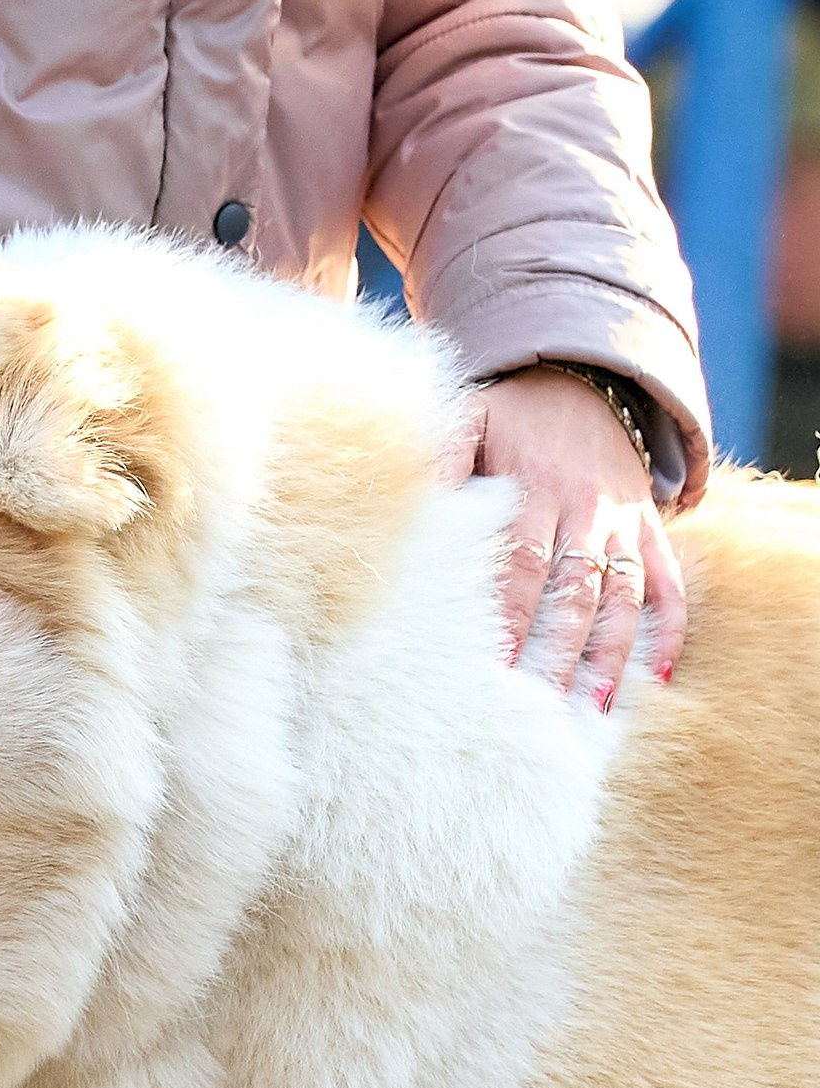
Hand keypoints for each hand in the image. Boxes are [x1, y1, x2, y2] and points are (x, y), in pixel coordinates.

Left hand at [470, 365, 684, 708]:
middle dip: (558, 651)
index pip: (524, 565)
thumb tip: (417, 506)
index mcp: (537, 488)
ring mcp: (624, 523)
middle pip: (575, 592)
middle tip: (538, 707)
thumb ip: (444, 459)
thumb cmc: (512, 415)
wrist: (586, 380)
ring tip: (597, 707)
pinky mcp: (650, 529)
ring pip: (625, 596)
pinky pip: (669, 582)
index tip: (497, 666)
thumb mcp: (470, 419)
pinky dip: (670, 627)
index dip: (513, 616)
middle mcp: (586, 510)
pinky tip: (660, 676)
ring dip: (613, 653)